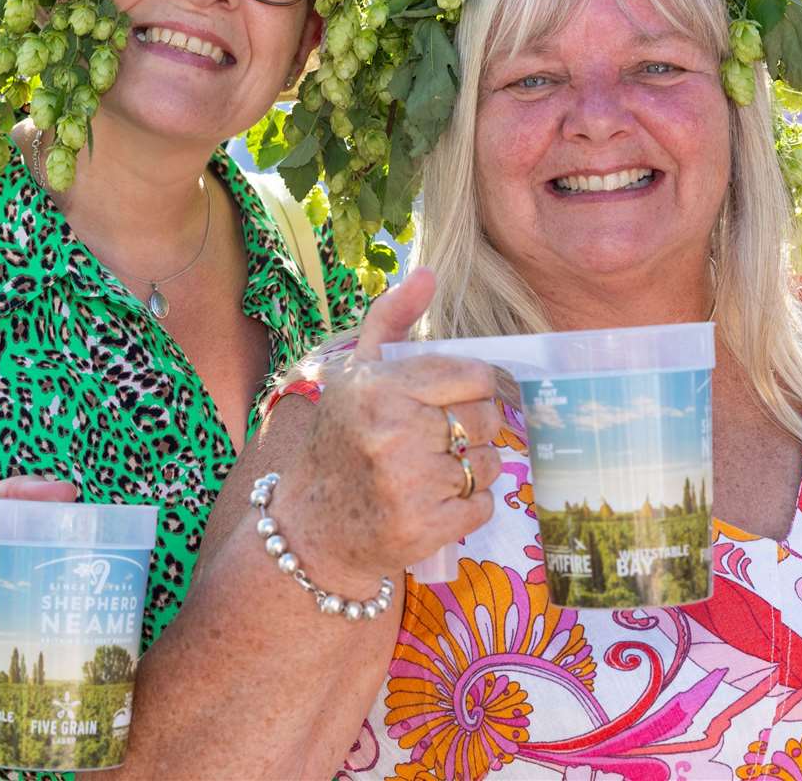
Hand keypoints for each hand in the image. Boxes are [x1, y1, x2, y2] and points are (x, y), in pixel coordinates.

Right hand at [279, 269, 505, 586]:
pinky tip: (436, 502)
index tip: (455, 399)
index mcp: (379, 387)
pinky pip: (483, 505)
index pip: (474, 374)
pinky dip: (470, 506)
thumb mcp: (356, 374)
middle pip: (486, 419)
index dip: (473, 387)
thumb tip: (428, 272)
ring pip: (488, 464)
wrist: (312, 528)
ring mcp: (409, 485)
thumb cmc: (341, 441)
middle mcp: (392, 432)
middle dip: (473, 428)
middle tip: (443, 439)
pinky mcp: (424, 528)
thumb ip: (391, 319)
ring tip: (435, 471)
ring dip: (472, 469)